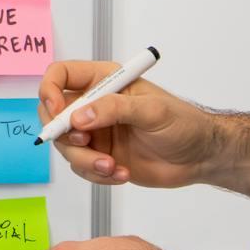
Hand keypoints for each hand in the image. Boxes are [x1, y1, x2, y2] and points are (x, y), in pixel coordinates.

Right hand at [38, 59, 220, 188]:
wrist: (200, 157)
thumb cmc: (183, 123)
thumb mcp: (152, 110)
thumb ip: (115, 109)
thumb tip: (79, 117)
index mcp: (104, 81)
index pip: (60, 75)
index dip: (49, 90)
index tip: (56, 111)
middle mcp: (94, 105)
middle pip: (53, 114)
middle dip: (63, 133)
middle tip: (83, 142)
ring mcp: (96, 132)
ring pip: (66, 146)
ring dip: (85, 160)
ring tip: (112, 167)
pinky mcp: (100, 157)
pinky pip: (81, 168)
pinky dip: (97, 175)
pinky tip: (121, 174)